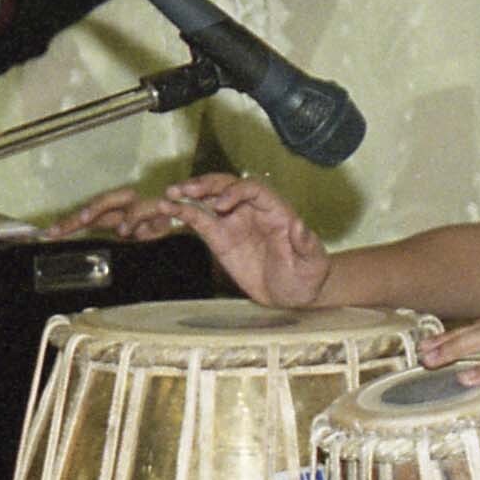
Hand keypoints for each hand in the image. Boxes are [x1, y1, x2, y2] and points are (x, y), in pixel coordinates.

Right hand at [56, 173, 328, 307]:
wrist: (295, 293)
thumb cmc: (308, 274)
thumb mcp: (313, 262)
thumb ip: (307, 244)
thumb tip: (300, 227)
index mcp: (275, 210)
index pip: (253, 190)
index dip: (236, 192)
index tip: (220, 205)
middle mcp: (252, 210)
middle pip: (227, 186)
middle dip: (207, 185)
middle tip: (187, 190)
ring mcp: (234, 222)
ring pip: (209, 200)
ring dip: (190, 194)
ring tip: (169, 194)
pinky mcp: (221, 239)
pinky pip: (200, 222)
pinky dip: (183, 214)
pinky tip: (166, 209)